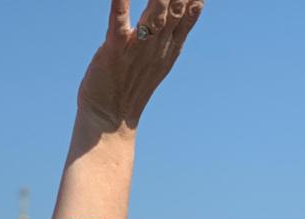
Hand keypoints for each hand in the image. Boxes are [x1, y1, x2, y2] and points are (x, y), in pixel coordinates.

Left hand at [78, 0, 204, 132]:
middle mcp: (158, 45)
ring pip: (154, 13)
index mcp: (170, 46)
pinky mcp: (113, 51)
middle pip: (175, 7)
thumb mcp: (161, 56)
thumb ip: (177, 28)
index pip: (191, 10)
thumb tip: (195, 3)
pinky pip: (118, 22)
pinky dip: (121, 2)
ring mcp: (137, 49)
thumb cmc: (131, 86)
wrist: (109, 121)